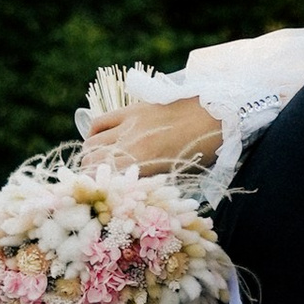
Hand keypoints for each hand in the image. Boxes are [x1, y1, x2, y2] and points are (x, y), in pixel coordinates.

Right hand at [81, 96, 223, 176]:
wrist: (215, 112)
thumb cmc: (203, 149)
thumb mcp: (178, 173)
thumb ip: (150, 179)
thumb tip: (130, 189)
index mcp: (144, 163)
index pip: (104, 177)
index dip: (94, 187)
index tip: (95, 194)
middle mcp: (131, 144)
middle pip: (92, 160)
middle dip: (88, 173)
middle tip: (93, 181)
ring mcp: (128, 125)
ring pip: (92, 143)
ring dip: (88, 156)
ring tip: (94, 164)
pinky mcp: (130, 110)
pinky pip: (99, 123)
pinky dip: (93, 134)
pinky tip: (98, 141)